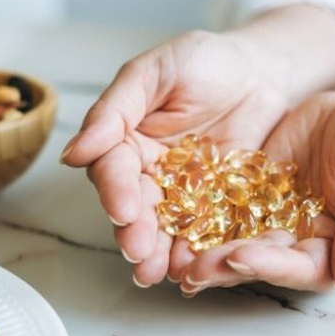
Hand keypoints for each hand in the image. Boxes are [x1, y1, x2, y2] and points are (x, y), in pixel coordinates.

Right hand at [61, 30, 290, 284]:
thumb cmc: (205, 62)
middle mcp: (150, 172)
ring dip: (161, 252)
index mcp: (127, 140)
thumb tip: (72, 153)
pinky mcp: (217, 205)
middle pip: (137, 207)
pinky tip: (196, 269)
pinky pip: (206, 230)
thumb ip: (116, 109)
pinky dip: (200, 250)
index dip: (116, 191)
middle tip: (138, 252)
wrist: (261, 72)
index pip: (114, 169)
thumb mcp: (155, 72)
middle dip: (135, 232)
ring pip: (167, 227)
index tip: (122, 209)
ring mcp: (184, 192)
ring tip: (160, 273)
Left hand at [179, 92, 334, 295]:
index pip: (301, 268)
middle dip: (225, 266)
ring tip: (173, 257)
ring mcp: (267, 220)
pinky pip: (218, 209)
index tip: (241, 257)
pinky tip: (171, 221)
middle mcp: (295, 243)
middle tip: (192, 268)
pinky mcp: (245, 196)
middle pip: (258, 262)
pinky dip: (196, 217)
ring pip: (231, 242)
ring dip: (203, 252)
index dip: (271, 266)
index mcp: (332, 249)